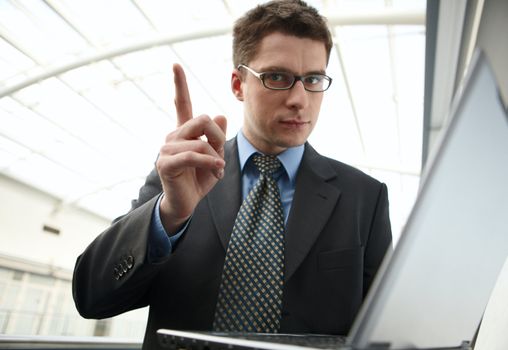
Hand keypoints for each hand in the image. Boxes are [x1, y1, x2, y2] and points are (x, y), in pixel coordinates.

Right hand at [156, 63, 226, 232]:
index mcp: (184, 132)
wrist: (186, 204)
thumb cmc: (199, 180)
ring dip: (215, 157)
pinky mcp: (166, 163)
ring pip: (200, 141)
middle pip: (202, 119)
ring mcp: (167, 149)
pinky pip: (193, 155)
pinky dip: (209, 163)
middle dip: (218, 137)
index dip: (180, 85)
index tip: (176, 65)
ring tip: (217, 170)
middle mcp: (173, 136)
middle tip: (221, 156)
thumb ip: (217, 138)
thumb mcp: (214, 157)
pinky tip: (216, 171)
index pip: (182, 104)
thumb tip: (219, 114)